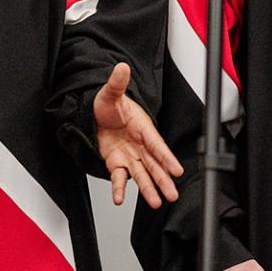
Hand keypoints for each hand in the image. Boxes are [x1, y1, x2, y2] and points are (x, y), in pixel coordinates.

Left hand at [91, 63, 181, 207]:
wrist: (94, 115)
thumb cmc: (107, 104)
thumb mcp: (110, 93)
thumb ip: (117, 83)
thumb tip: (122, 68)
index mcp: (142, 128)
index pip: (157, 145)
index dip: (167, 158)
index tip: (177, 170)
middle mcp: (139, 145)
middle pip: (154, 165)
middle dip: (163, 179)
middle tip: (172, 194)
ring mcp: (129, 156)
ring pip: (141, 175)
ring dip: (148, 189)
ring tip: (157, 202)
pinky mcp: (117, 164)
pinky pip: (119, 178)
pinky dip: (119, 189)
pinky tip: (119, 199)